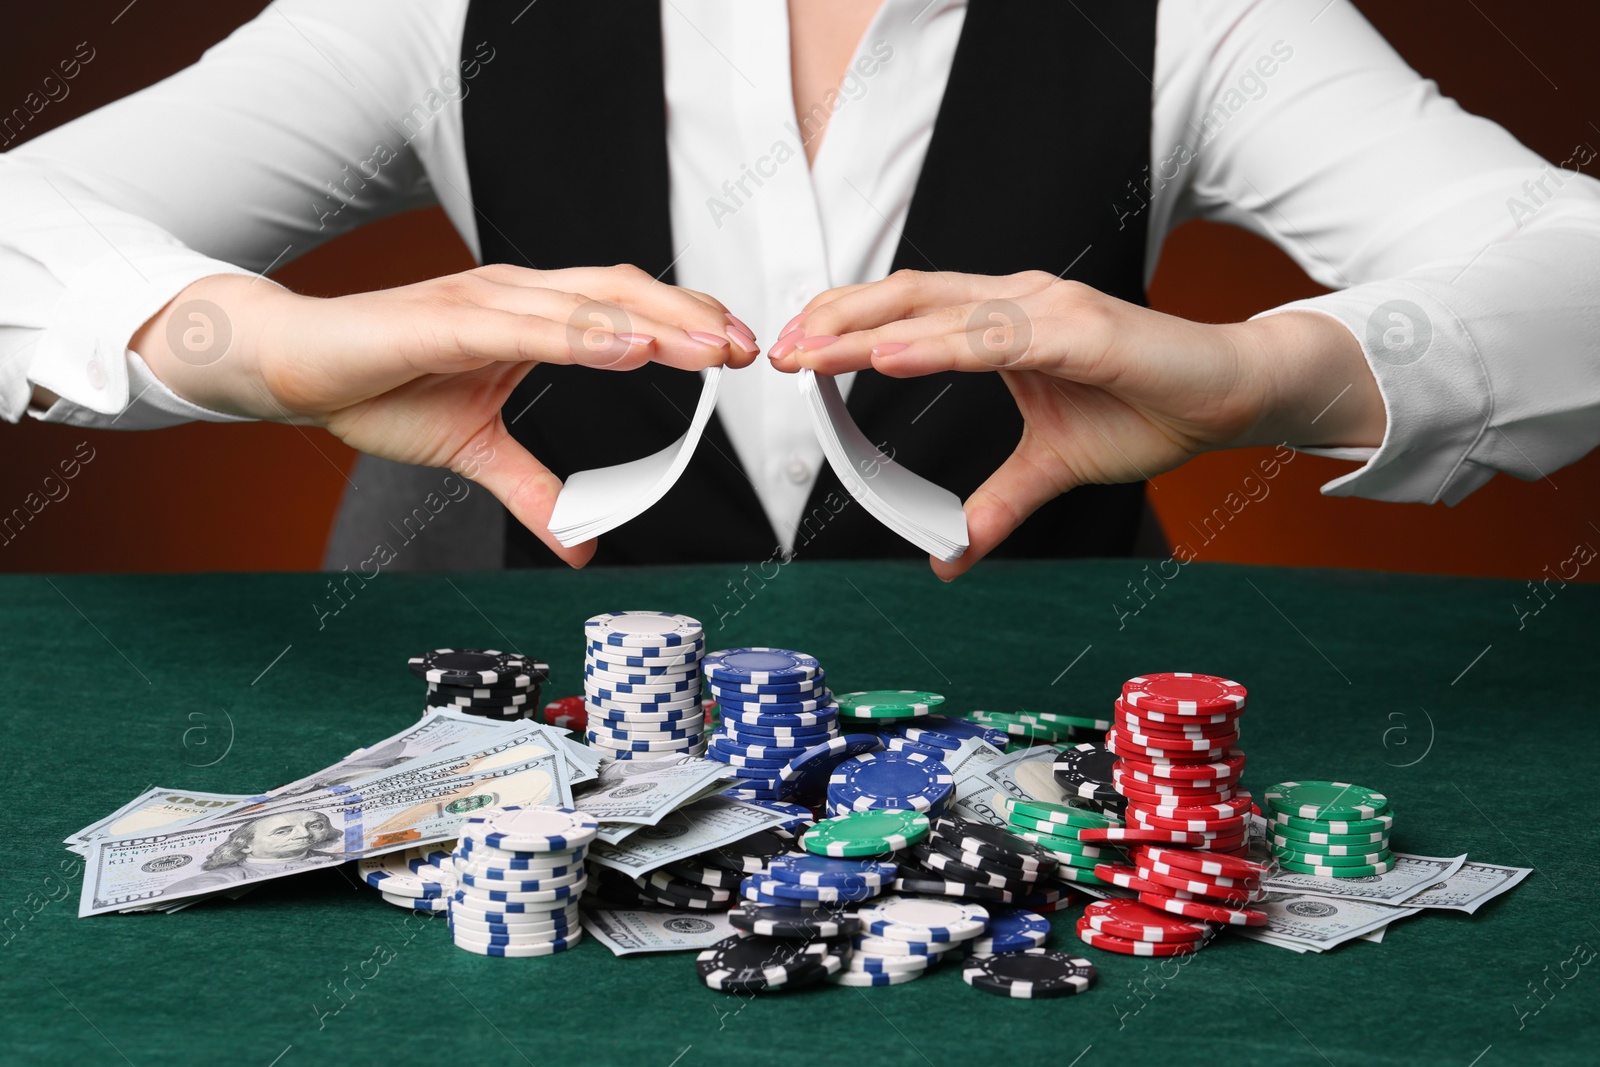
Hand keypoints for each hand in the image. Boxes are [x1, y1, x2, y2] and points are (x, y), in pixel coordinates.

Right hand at [134, 264, 758, 566]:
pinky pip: (526, 326)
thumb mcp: (475, 452)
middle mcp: (514, 296)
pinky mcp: (445, 321)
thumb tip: (579, 545)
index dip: (681, 327)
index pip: (623, 309)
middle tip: (749, 350)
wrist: (292, 366)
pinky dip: (583, 333)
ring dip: (654, 325)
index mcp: (527, 316)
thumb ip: (532, 490)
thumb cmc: (378, 390)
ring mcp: (481, 303)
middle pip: (622, 295)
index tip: (736, 354)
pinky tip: (629, 345)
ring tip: (712, 348)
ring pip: (586, 305)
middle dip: (690, 322)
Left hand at [768, 270, 1382, 578]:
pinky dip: (938, 343)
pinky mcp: (1082, 329)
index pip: (908, 314)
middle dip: (836, 323)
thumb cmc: (1148, 411)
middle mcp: (1017, 301)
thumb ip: (997, 503)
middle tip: (777, 351)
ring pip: (940, 312)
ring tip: (810, 351)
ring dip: (869, 331)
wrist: (1233, 395)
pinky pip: (996, 335)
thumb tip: (948, 556)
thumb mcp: (1051, 467)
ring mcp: (1047, 309)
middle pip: (907, 300)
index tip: (793, 355)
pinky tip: (889, 355)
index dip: (849, 329)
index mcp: (1003, 321)